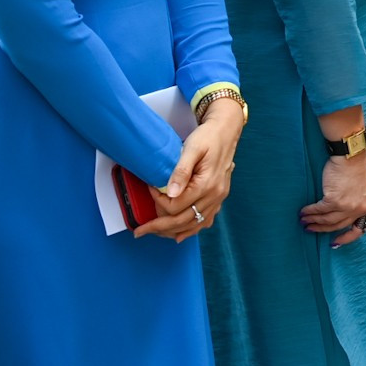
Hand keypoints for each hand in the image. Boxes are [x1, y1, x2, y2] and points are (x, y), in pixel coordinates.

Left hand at [136, 100, 243, 241]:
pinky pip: (205, 220)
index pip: (176, 205)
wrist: (226, 131)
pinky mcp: (219, 197)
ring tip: (155, 233)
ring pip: (194, 225)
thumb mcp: (192, 148)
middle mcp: (215, 195)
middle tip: (139, 230)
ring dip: (173, 232)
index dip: (158, 202)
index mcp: (207, 184)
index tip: (149, 189)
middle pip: (183, 220)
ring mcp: (218, 198)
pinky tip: (180, 234)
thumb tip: (170, 193)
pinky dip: (192, 230)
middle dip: (159, 227)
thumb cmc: (208, 137)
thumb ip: (181, 171)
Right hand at [302, 151, 365, 248]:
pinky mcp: (334, 200)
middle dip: (322, 228)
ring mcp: (347, 206)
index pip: (359, 229)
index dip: (346, 238)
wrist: (351, 155)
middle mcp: (360, 209)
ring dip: (313, 221)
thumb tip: (344, 213)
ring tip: (304, 221)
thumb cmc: (356, 168)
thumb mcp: (364, 189)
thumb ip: (357, 202)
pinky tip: (304, 211)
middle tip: (311, 228)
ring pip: (327, 219)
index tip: (335, 243)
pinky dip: (310, 211)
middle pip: (338, 225)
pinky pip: (319, 210)